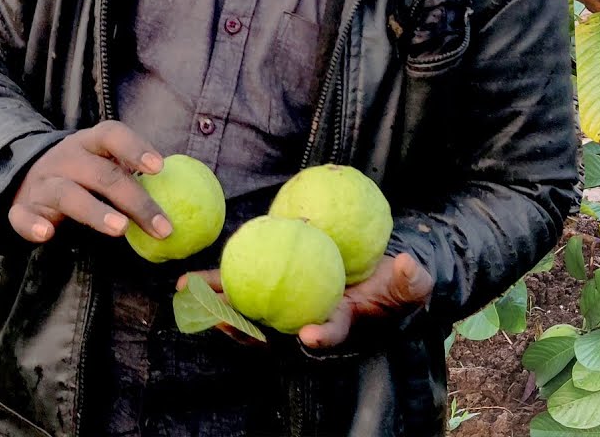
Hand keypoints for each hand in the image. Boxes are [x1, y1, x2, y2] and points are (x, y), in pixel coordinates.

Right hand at [8, 120, 171, 243]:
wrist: (28, 177)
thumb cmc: (86, 173)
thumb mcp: (106, 163)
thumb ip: (135, 174)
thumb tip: (186, 197)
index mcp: (91, 143)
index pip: (112, 135)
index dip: (135, 148)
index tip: (159, 168)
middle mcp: (66, 159)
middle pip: (102, 174)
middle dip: (136, 201)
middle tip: (162, 227)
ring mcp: (42, 183)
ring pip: (67, 194)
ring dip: (95, 212)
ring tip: (120, 230)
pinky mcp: (22, 207)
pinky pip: (22, 215)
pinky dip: (32, 225)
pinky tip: (47, 234)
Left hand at [179, 253, 432, 349]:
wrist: (381, 281)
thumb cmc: (396, 288)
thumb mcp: (412, 284)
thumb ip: (412, 279)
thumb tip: (408, 264)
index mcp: (341, 322)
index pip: (331, 332)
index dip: (321, 335)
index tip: (309, 333)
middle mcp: (308, 320)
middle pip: (272, 329)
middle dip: (244, 327)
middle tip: (218, 319)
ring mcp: (289, 308)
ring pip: (249, 311)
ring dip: (217, 305)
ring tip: (187, 290)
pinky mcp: (277, 290)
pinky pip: (247, 287)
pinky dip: (222, 282)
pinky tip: (194, 276)